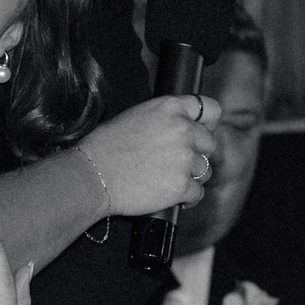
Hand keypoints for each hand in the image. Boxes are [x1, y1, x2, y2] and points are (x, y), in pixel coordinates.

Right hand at [80, 94, 221, 218]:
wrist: (93, 174)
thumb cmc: (107, 145)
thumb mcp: (136, 116)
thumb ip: (166, 120)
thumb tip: (184, 130)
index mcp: (170, 107)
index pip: (211, 109)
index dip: (207, 124)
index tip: (200, 133)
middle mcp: (182, 129)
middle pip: (209, 144)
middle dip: (197, 154)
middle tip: (175, 163)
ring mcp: (184, 158)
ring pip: (205, 170)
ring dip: (191, 177)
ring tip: (167, 180)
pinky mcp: (181, 185)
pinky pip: (197, 193)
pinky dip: (186, 197)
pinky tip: (169, 196)